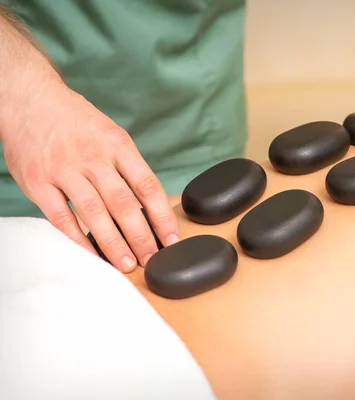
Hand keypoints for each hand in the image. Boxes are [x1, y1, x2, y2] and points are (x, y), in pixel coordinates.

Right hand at [1, 78, 180, 271]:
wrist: (29, 99)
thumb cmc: (76, 123)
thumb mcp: (110, 134)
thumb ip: (127, 167)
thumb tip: (150, 206)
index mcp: (117, 144)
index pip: (147, 185)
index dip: (162, 216)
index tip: (172, 239)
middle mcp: (93, 156)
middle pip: (124, 204)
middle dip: (141, 237)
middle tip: (152, 260)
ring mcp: (64, 169)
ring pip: (94, 213)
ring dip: (114, 243)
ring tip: (128, 264)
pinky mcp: (38, 181)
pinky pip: (61, 216)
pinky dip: (78, 239)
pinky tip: (92, 254)